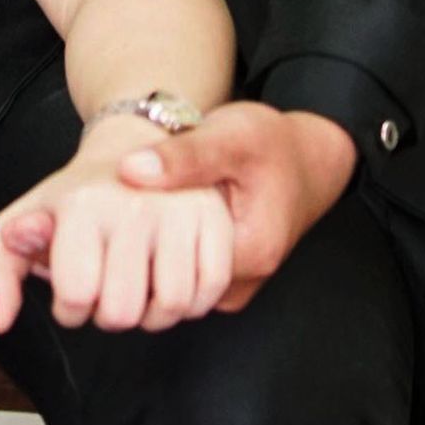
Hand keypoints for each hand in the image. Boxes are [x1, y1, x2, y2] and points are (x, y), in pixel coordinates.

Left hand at [0, 118, 234, 337]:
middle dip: (109, 313)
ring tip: (141, 285)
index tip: (73, 286)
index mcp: (82, 206)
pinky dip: (192, 301)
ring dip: (153, 313)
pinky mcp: (217, 220)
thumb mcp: (25, 217)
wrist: (134, 146)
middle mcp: (134, 206)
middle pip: (122, 312)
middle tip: (108, 286)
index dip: (70, 307)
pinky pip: (210, 291)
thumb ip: (1, 267)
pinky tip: (172, 281)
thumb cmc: (78, 194)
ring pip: (170, 307)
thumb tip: (0, 317)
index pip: (75, 297)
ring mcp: (181, 212)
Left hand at [116, 103, 357, 309]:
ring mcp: (233, 287)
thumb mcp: (231, 136)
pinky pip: (184, 277)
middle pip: (168, 282)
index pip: (170, 270)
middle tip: (122, 206)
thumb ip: (184, 156)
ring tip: (138, 211)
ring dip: (152, 253)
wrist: (307, 159)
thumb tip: (129, 170)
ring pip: (173, 283)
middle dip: (140, 248)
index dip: (134, 239)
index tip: (118, 207)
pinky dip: (167, 254)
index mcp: (249, 254)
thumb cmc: (273, 145)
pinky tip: (158, 223)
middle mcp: (242, 283)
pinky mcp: (225, 281)